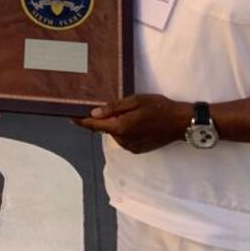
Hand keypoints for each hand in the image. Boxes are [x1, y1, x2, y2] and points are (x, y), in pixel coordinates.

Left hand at [72, 94, 187, 152]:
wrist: (180, 123)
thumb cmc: (159, 108)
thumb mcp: (136, 101)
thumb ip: (114, 107)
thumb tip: (93, 113)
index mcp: (120, 127)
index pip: (93, 125)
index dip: (80, 121)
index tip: (69, 116)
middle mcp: (122, 140)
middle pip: (104, 128)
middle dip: (104, 118)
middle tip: (113, 105)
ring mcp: (130, 146)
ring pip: (115, 133)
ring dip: (116, 124)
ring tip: (132, 112)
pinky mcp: (137, 149)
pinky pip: (124, 138)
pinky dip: (125, 130)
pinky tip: (138, 121)